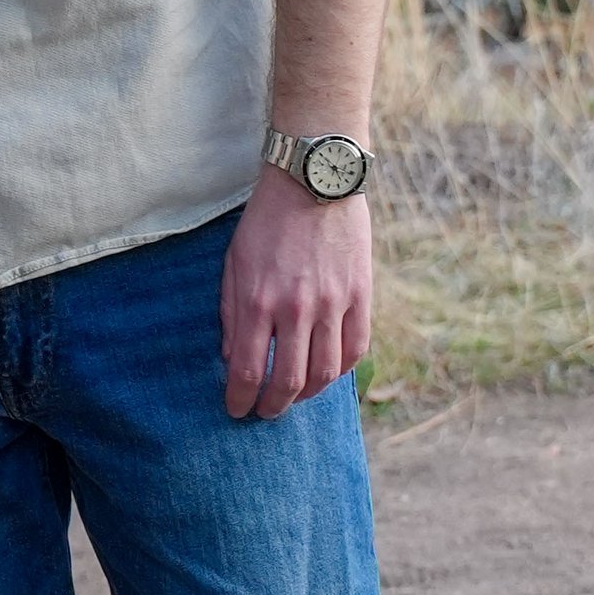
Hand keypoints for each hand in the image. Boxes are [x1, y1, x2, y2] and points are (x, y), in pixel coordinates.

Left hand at [220, 164, 372, 420]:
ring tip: (295, 397)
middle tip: (265, 412)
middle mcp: (297, 308)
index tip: (236, 410)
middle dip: (273, 406)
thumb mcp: (235, 264)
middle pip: (289, 382)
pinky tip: (327, 372)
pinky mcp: (360, 294)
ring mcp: (333, 303)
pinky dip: (341, 370)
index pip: (249, 371)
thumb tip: (233, 360)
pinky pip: (355, 348)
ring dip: (308, 395)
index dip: (241, 399)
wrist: (313, 181)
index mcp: (258, 300)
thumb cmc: (266, 222)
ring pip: (326, 373)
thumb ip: (233, 315)